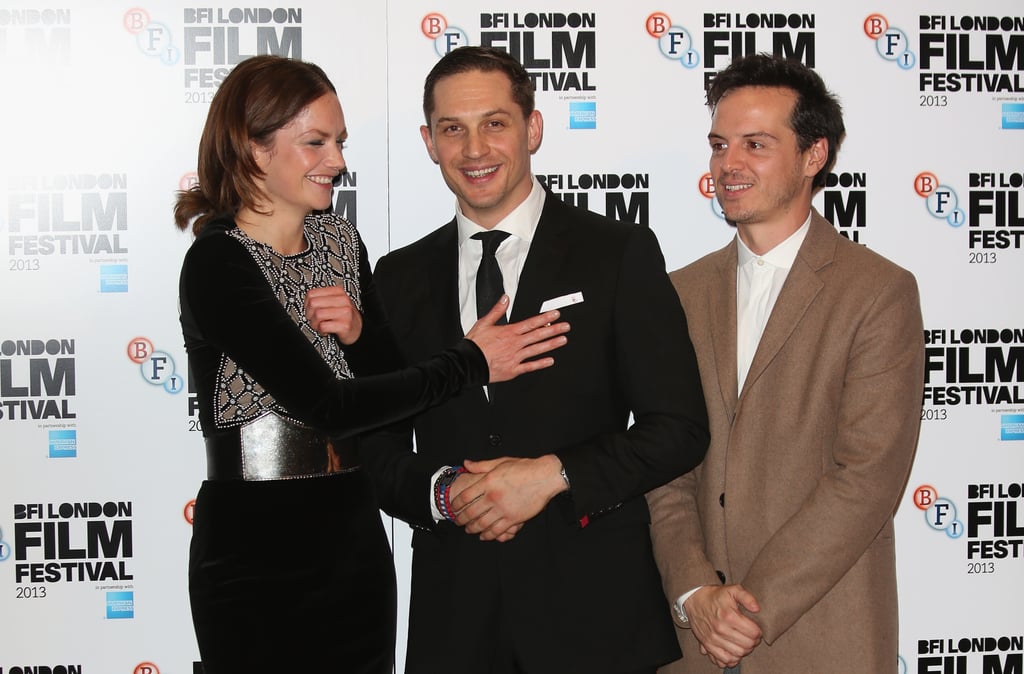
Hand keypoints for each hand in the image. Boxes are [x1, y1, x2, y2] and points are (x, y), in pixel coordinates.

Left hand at [305, 286, 361, 344]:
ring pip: (318, 315)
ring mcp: (345, 313)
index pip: (312, 293)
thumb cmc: (343, 315)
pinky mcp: (344, 325)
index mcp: (338, 291)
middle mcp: (343, 300)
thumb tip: (306, 301)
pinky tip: (326, 330)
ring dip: (315, 323)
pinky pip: (323, 326)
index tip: (310, 309)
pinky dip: (321, 330)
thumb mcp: (336, 301)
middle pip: (313, 303)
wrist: (358, 329)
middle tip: (313, 319)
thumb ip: (322, 298)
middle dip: (309, 314)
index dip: (306, 303)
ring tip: (320, 325)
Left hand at [450, 455, 566, 540]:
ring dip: (473, 529)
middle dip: (461, 520)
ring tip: (469, 530)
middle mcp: (493, 497)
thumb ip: (481, 465)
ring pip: (482, 524)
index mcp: (488, 482)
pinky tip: (484, 536)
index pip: (465, 496)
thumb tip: (466, 464)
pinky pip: (497, 531)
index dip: (456, 504)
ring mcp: (503, 509)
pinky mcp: (513, 518)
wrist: (544, 477)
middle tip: (458, 522)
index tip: (453, 507)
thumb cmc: (524, 468)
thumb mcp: (500, 462)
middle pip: (471, 513)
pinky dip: (488, 535)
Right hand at [465, 297, 568, 382]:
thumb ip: (497, 310)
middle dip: (553, 330)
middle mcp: (514, 344)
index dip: (545, 318)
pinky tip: (550, 361)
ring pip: (537, 349)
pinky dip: (540, 364)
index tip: (555, 314)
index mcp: (509, 332)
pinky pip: (529, 367)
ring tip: (563, 340)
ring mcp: (515, 357)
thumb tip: (505, 299)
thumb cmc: (474, 345)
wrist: (467, 364)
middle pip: (538, 335)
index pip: (531, 323)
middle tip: (566, 327)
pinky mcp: (513, 370)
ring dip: (551, 344)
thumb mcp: (483, 323)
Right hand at [686, 585, 761, 667]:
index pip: (753, 632)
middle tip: (751, 636)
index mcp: (729, 616)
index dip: (759, 632)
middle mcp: (721, 629)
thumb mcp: (732, 590)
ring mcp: (713, 639)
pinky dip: (732, 659)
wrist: (695, 599)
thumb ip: (747, 597)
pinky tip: (734, 650)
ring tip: (743, 642)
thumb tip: (756, 608)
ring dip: (744, 650)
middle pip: (747, 645)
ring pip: (738, 654)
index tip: (756, 629)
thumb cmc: (716, 596)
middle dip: (753, 641)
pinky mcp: (707, 645)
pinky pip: (724, 660)